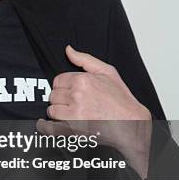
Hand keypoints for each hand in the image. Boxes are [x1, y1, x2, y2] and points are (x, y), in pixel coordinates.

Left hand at [36, 45, 151, 178]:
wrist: (132, 123)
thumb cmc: (121, 100)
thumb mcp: (107, 72)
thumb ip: (85, 59)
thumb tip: (68, 50)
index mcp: (82, 80)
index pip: (57, 81)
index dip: (63, 87)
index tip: (70, 92)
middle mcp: (77, 95)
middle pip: (53, 95)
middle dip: (60, 100)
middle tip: (72, 104)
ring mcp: (74, 113)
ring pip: (52, 110)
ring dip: (58, 113)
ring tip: (70, 114)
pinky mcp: (74, 129)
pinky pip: (50, 128)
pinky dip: (47, 127)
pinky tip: (48, 125)